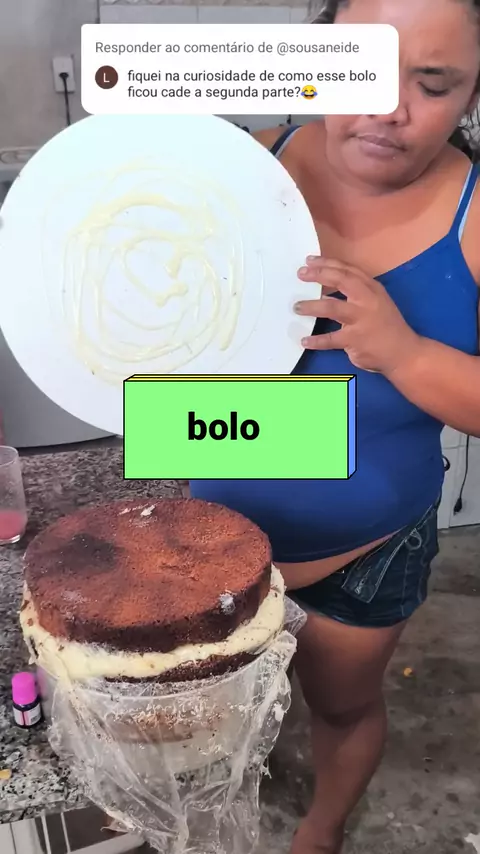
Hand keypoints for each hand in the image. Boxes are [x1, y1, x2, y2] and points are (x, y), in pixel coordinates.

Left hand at [295, 256, 424, 374]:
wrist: (404, 352)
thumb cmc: (387, 326)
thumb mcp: (377, 301)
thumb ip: (357, 291)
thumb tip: (327, 284)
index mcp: (372, 289)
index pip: (347, 270)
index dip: (327, 263)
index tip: (309, 261)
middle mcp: (367, 300)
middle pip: (340, 281)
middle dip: (318, 275)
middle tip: (300, 274)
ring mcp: (361, 320)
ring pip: (332, 307)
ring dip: (311, 306)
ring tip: (297, 307)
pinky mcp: (355, 340)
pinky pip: (331, 339)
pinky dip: (316, 341)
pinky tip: (304, 341)